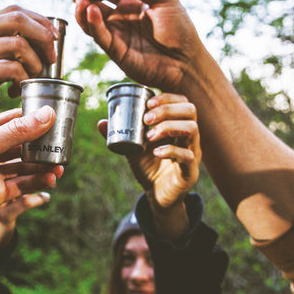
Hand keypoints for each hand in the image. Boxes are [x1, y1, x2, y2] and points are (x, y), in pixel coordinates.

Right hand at [0, 6, 59, 129]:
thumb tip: (30, 49)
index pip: (13, 10)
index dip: (39, 20)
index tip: (53, 37)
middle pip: (18, 19)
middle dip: (43, 36)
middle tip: (51, 58)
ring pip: (18, 44)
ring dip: (35, 62)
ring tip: (34, 78)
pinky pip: (11, 69)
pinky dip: (23, 80)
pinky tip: (16, 91)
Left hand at [0, 106, 62, 247]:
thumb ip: (16, 132)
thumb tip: (47, 114)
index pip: (12, 120)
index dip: (33, 118)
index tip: (56, 116)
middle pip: (21, 145)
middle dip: (41, 145)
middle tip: (63, 144)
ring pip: (23, 166)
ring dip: (41, 166)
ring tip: (60, 165)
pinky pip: (20, 185)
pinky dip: (36, 182)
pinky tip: (50, 179)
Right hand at [68, 0, 204, 91]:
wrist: (186, 62)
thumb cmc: (181, 31)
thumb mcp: (165, 0)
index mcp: (131, 4)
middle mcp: (120, 19)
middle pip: (93, 5)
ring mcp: (116, 36)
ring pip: (91, 22)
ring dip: (82, 10)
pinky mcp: (116, 52)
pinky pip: (101, 37)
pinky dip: (94, 24)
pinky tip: (91, 11)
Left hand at [98, 93, 200, 208]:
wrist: (156, 195)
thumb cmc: (149, 167)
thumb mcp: (132, 148)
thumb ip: (120, 135)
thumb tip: (101, 122)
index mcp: (177, 126)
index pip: (182, 103)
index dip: (167, 98)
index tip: (148, 103)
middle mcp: (188, 137)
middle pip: (190, 110)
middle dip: (167, 110)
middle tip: (146, 119)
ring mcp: (192, 152)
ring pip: (192, 129)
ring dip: (169, 127)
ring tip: (149, 135)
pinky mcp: (190, 171)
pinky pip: (187, 156)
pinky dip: (170, 151)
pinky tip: (156, 152)